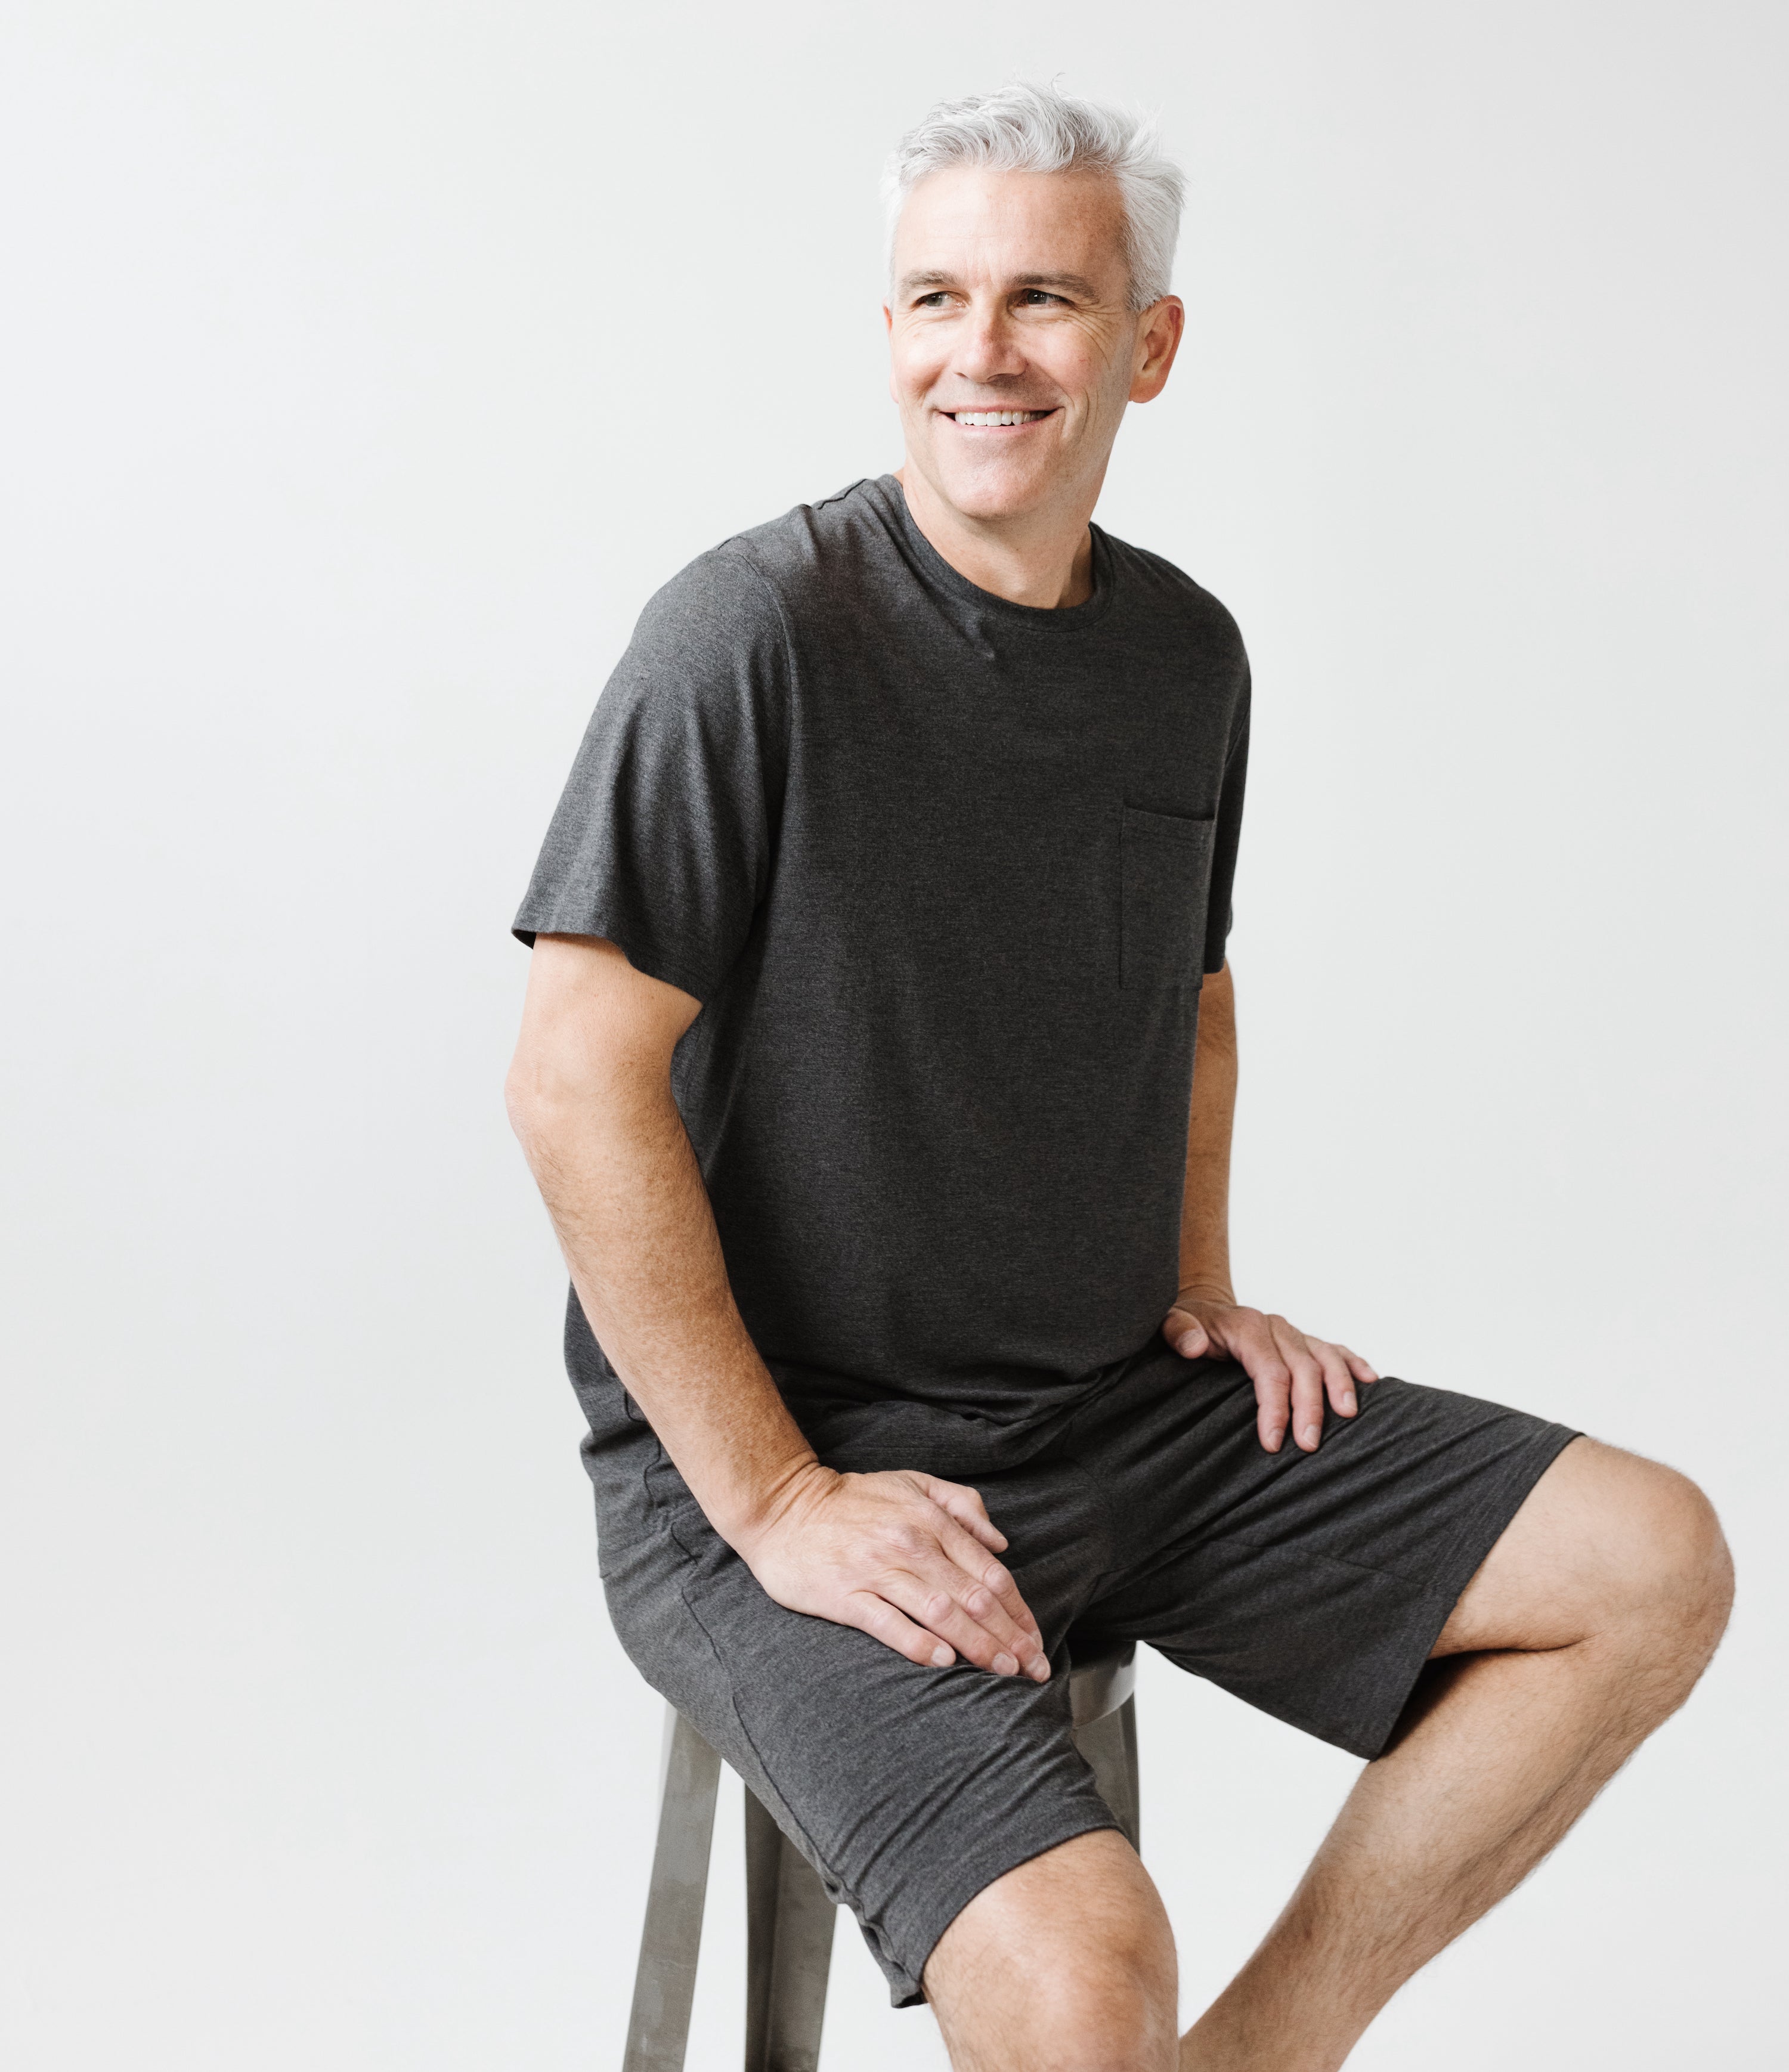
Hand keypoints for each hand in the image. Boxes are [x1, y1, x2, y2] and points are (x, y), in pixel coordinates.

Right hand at [734, 1463, 1050, 1680]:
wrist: (783, 1506)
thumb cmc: (853, 1499)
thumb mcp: (913, 1483)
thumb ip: (962, 1505)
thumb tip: (1000, 1543)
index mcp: (930, 1520)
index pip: (989, 1573)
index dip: (1019, 1611)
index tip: (1036, 1641)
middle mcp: (910, 1545)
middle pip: (973, 1598)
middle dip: (1009, 1637)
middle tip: (1032, 1669)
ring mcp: (876, 1571)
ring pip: (940, 1613)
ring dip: (977, 1645)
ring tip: (1001, 1671)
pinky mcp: (845, 1596)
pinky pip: (888, 1624)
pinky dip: (919, 1643)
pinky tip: (944, 1661)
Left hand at [1164, 1289, 1378, 1453]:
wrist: (1201, 1310)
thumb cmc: (1187, 1326)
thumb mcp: (1170, 1323)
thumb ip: (1179, 1331)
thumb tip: (1195, 1344)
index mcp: (1247, 1327)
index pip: (1269, 1370)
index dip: (1274, 1407)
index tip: (1272, 1442)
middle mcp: (1275, 1328)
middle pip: (1302, 1367)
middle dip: (1309, 1407)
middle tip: (1309, 1445)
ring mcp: (1293, 1334)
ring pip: (1325, 1357)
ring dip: (1340, 1386)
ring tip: (1348, 1416)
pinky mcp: (1303, 1341)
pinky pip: (1334, 1349)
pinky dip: (1353, 1363)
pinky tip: (1369, 1380)